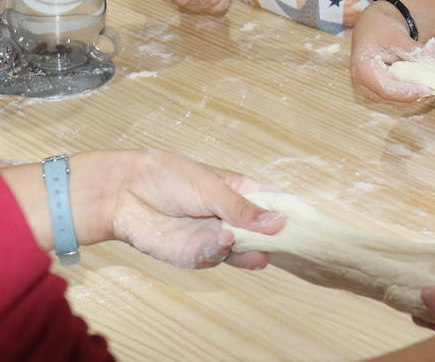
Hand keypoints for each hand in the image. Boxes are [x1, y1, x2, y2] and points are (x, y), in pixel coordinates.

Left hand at [105, 150, 284, 269]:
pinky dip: (221, 252)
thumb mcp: (211, 187)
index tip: (309, 227)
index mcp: (241, 192)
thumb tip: (280, 222)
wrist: (124, 193)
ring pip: (244, 252)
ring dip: (250, 250)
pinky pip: (216, 259)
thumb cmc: (168, 176)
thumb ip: (243, 208)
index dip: (290, 216)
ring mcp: (216, 238)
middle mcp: (233, 219)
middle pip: (263, 236)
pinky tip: (223, 241)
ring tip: (256, 244)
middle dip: (275, 242)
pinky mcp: (196, 255)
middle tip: (288, 244)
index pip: (273, 207)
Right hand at [349, 3, 434, 104]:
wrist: (372, 27)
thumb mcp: (396, 35)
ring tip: (434, 85)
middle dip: (415, 95)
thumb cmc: (381, 29)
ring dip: (415, 96)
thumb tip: (433, 50)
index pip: (387, 89)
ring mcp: (367, 91)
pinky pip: (395, 99)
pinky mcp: (375, 93)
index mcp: (363, 69)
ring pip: (395, 102)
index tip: (429, 89)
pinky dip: (410, 94)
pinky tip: (425, 85)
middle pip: (392, 98)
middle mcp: (361, 84)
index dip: (409, 92)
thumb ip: (414, 47)